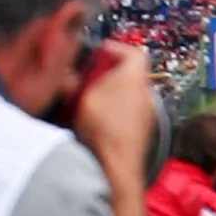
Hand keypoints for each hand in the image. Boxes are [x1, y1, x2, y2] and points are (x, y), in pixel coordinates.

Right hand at [70, 40, 156, 190]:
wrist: (118, 166)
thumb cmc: (104, 130)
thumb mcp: (83, 97)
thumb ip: (74, 82)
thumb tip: (68, 77)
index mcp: (136, 77)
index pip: (134, 52)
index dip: (114, 48)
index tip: (98, 52)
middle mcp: (146, 93)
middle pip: (128, 73)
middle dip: (107, 73)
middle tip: (87, 78)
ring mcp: (146, 114)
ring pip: (127, 93)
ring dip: (108, 93)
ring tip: (87, 100)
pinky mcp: (141, 131)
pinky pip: (126, 112)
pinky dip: (112, 110)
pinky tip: (95, 119)